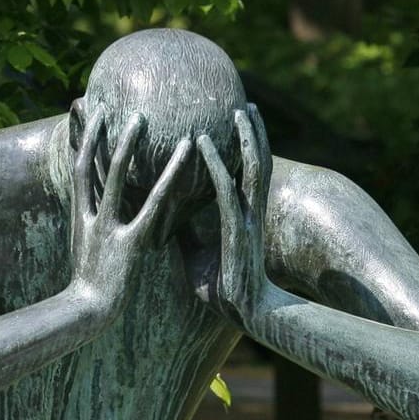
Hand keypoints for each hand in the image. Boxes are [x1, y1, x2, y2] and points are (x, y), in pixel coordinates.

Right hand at [69, 110, 192, 313]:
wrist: (87, 315)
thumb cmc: (90, 290)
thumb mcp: (87, 254)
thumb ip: (92, 229)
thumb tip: (100, 215)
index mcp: (79, 219)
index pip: (76, 171)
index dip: (78, 141)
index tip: (81, 114)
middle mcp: (89, 217)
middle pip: (88, 165)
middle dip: (94, 134)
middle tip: (104, 104)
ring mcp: (107, 229)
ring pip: (113, 177)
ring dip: (124, 146)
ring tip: (139, 117)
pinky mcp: (130, 243)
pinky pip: (153, 205)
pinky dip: (169, 178)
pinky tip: (184, 155)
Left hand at [193, 104, 271, 322]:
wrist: (246, 314)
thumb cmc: (224, 289)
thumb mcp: (196, 254)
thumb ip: (184, 232)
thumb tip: (160, 217)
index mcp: (242, 215)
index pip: (246, 173)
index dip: (245, 148)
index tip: (238, 124)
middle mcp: (249, 210)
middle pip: (258, 162)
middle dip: (254, 133)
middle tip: (246, 105)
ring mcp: (247, 217)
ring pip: (254, 167)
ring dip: (246, 137)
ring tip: (238, 110)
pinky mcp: (238, 228)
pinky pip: (226, 188)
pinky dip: (216, 163)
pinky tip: (202, 143)